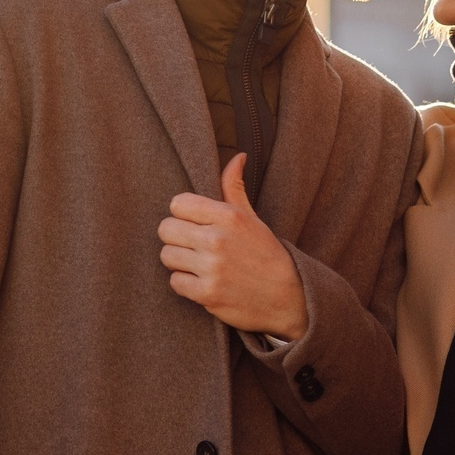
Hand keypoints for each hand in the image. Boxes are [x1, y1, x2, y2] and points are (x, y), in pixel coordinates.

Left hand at [160, 154, 309, 339]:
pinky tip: (204, 282)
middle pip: (165, 229)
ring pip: (167, 256)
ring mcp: (211, 268)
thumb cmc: (267, 255)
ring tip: (200, 265)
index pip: (178, 204)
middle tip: (194, 246)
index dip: (183, 215)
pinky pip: (175, 282)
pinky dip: (187, 284)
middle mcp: (217, 240)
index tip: (196, 225)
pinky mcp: (207, 294)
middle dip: (177, 238)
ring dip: (180, 262)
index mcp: (229, 217)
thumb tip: (237, 156)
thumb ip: (234, 188)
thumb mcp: (253, 219)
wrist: (289, 298)